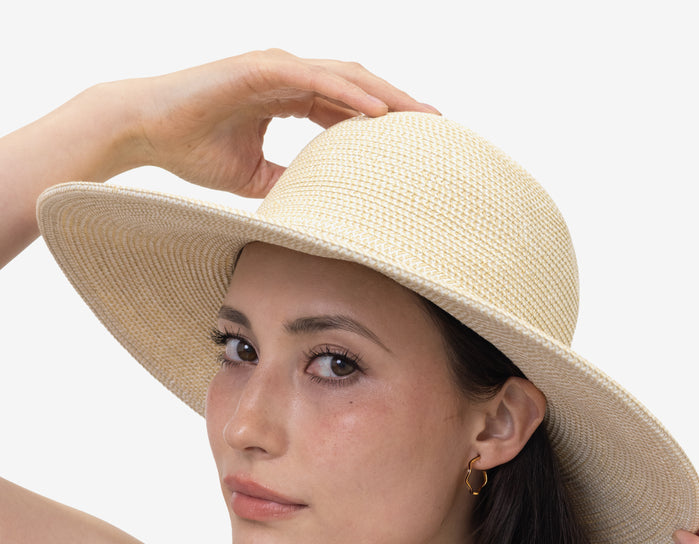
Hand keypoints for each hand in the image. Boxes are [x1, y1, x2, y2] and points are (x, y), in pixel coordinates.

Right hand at [126, 48, 437, 196]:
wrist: (147, 130)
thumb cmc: (192, 148)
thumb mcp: (253, 175)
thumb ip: (287, 181)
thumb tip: (313, 207)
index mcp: (287, 95)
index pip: (346, 104)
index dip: (383, 119)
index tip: (417, 142)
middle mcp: (287, 75)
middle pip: (356, 85)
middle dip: (398, 103)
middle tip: (437, 125)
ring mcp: (275, 67)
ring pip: (344, 76)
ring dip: (385, 95)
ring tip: (421, 116)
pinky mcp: (260, 68)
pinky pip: (316, 79)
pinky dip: (348, 93)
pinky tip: (378, 111)